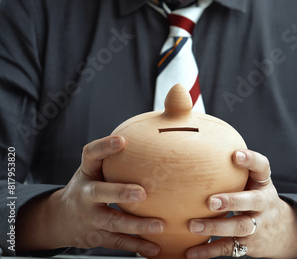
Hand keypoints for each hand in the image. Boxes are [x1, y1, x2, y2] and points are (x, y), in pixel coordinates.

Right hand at [16, 135, 164, 256]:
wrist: (59, 219)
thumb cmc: (89, 184)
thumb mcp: (94, 168)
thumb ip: (115, 154)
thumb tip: (156, 128)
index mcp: (86, 172)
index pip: (90, 155)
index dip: (104, 146)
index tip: (122, 140)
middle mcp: (84, 194)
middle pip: (99, 193)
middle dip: (120, 193)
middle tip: (142, 194)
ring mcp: (89, 218)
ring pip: (112, 222)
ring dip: (136, 225)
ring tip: (159, 224)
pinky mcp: (96, 238)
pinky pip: (118, 243)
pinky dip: (137, 247)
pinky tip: (156, 248)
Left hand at [186, 149, 296, 258]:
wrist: (282, 232)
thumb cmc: (256, 195)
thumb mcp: (253, 179)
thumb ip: (234, 166)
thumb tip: (198, 138)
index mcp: (263, 183)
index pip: (262, 167)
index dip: (251, 160)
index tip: (235, 154)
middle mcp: (263, 204)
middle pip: (252, 202)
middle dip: (232, 201)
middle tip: (211, 201)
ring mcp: (257, 225)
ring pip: (238, 227)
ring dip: (215, 228)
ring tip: (192, 225)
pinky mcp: (248, 244)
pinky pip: (227, 248)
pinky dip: (208, 251)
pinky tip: (190, 252)